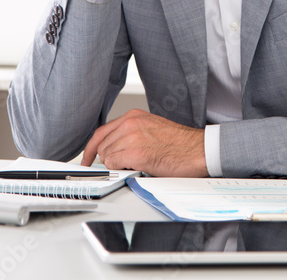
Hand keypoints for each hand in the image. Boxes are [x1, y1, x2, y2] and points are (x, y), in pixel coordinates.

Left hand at [80, 109, 208, 176]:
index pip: (102, 132)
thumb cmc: (181, 144)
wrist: (199, 150)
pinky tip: (136, 169)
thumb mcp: (152, 129)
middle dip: (107, 159)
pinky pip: (115, 165)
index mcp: (134, 116)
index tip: (87, 158)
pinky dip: (122, 171)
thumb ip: (132, 134)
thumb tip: (115, 149)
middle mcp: (131, 123)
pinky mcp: (136, 153)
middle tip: (121, 167)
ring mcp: (132, 137)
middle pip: (102, 146)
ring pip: (107, 157)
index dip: (91, 148)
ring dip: (118, 166)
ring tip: (136, 166)